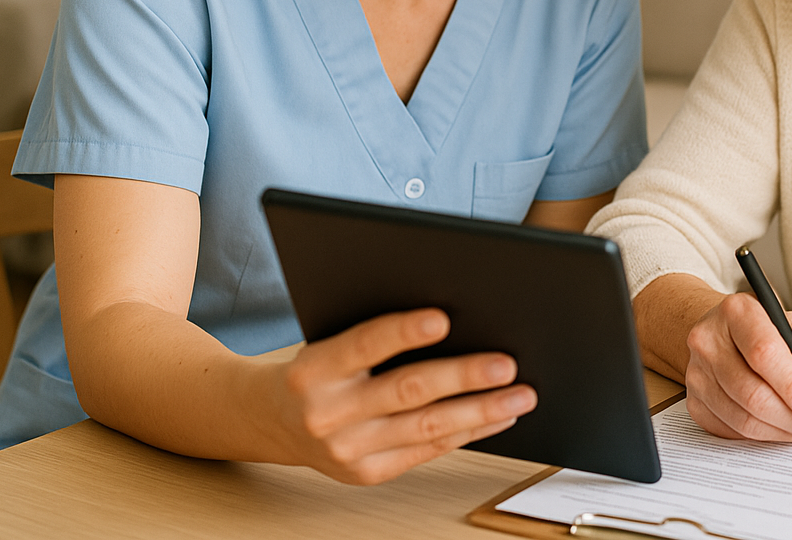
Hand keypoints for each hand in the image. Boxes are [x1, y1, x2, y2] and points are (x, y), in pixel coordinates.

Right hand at [267, 308, 536, 483]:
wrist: (271, 420)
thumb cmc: (314, 369)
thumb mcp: (327, 340)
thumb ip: (374, 335)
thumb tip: (452, 317)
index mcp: (314, 370)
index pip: (364, 345)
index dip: (403, 331)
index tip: (443, 317)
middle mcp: (327, 413)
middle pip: (407, 390)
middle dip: (463, 376)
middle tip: (507, 364)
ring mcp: (347, 449)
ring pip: (427, 426)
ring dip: (481, 410)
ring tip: (520, 394)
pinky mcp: (366, 474)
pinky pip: (427, 450)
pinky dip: (469, 433)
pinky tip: (498, 417)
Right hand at [683, 292, 791, 442]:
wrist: (727, 336)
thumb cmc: (767, 332)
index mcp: (736, 312)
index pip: (763, 353)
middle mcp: (708, 340)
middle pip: (751, 392)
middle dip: (791, 416)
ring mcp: (696, 373)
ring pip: (742, 418)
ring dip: (780, 430)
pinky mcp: (694, 402)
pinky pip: (731, 431)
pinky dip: (762, 436)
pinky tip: (778, 426)